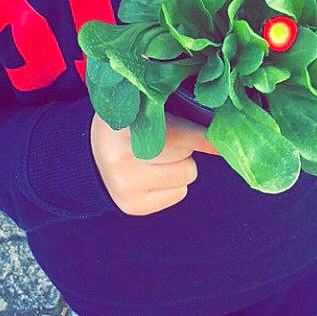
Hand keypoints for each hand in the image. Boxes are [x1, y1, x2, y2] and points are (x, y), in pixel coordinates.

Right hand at [90, 110, 219, 215]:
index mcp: (124, 125)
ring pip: (187, 174)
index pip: (176, 134)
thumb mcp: (142, 109)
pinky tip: (152, 176)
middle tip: (162, 142)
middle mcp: (120, 157)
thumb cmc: (129, 128)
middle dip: (183, 147)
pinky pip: (180, 193)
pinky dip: (173, 184)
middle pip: (186, 155)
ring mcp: (125, 185)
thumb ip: (176, 110)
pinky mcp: (133, 206)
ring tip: (158, 159)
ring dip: (181, 165)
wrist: (93, 156)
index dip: (202, 137)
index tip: (223, 142)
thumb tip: (222, 130)